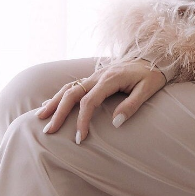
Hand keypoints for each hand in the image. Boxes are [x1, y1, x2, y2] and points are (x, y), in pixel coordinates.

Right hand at [38, 59, 167, 142]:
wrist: (153, 57)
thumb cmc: (151, 75)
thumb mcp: (147, 90)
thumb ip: (132, 105)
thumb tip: (116, 123)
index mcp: (110, 79)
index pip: (89, 101)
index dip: (82, 120)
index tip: (79, 138)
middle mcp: (98, 76)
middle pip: (72, 93)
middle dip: (58, 112)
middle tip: (49, 131)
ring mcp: (94, 75)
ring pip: (69, 87)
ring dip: (54, 102)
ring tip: (41, 117)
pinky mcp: (94, 77)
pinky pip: (73, 85)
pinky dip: (60, 95)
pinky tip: (50, 104)